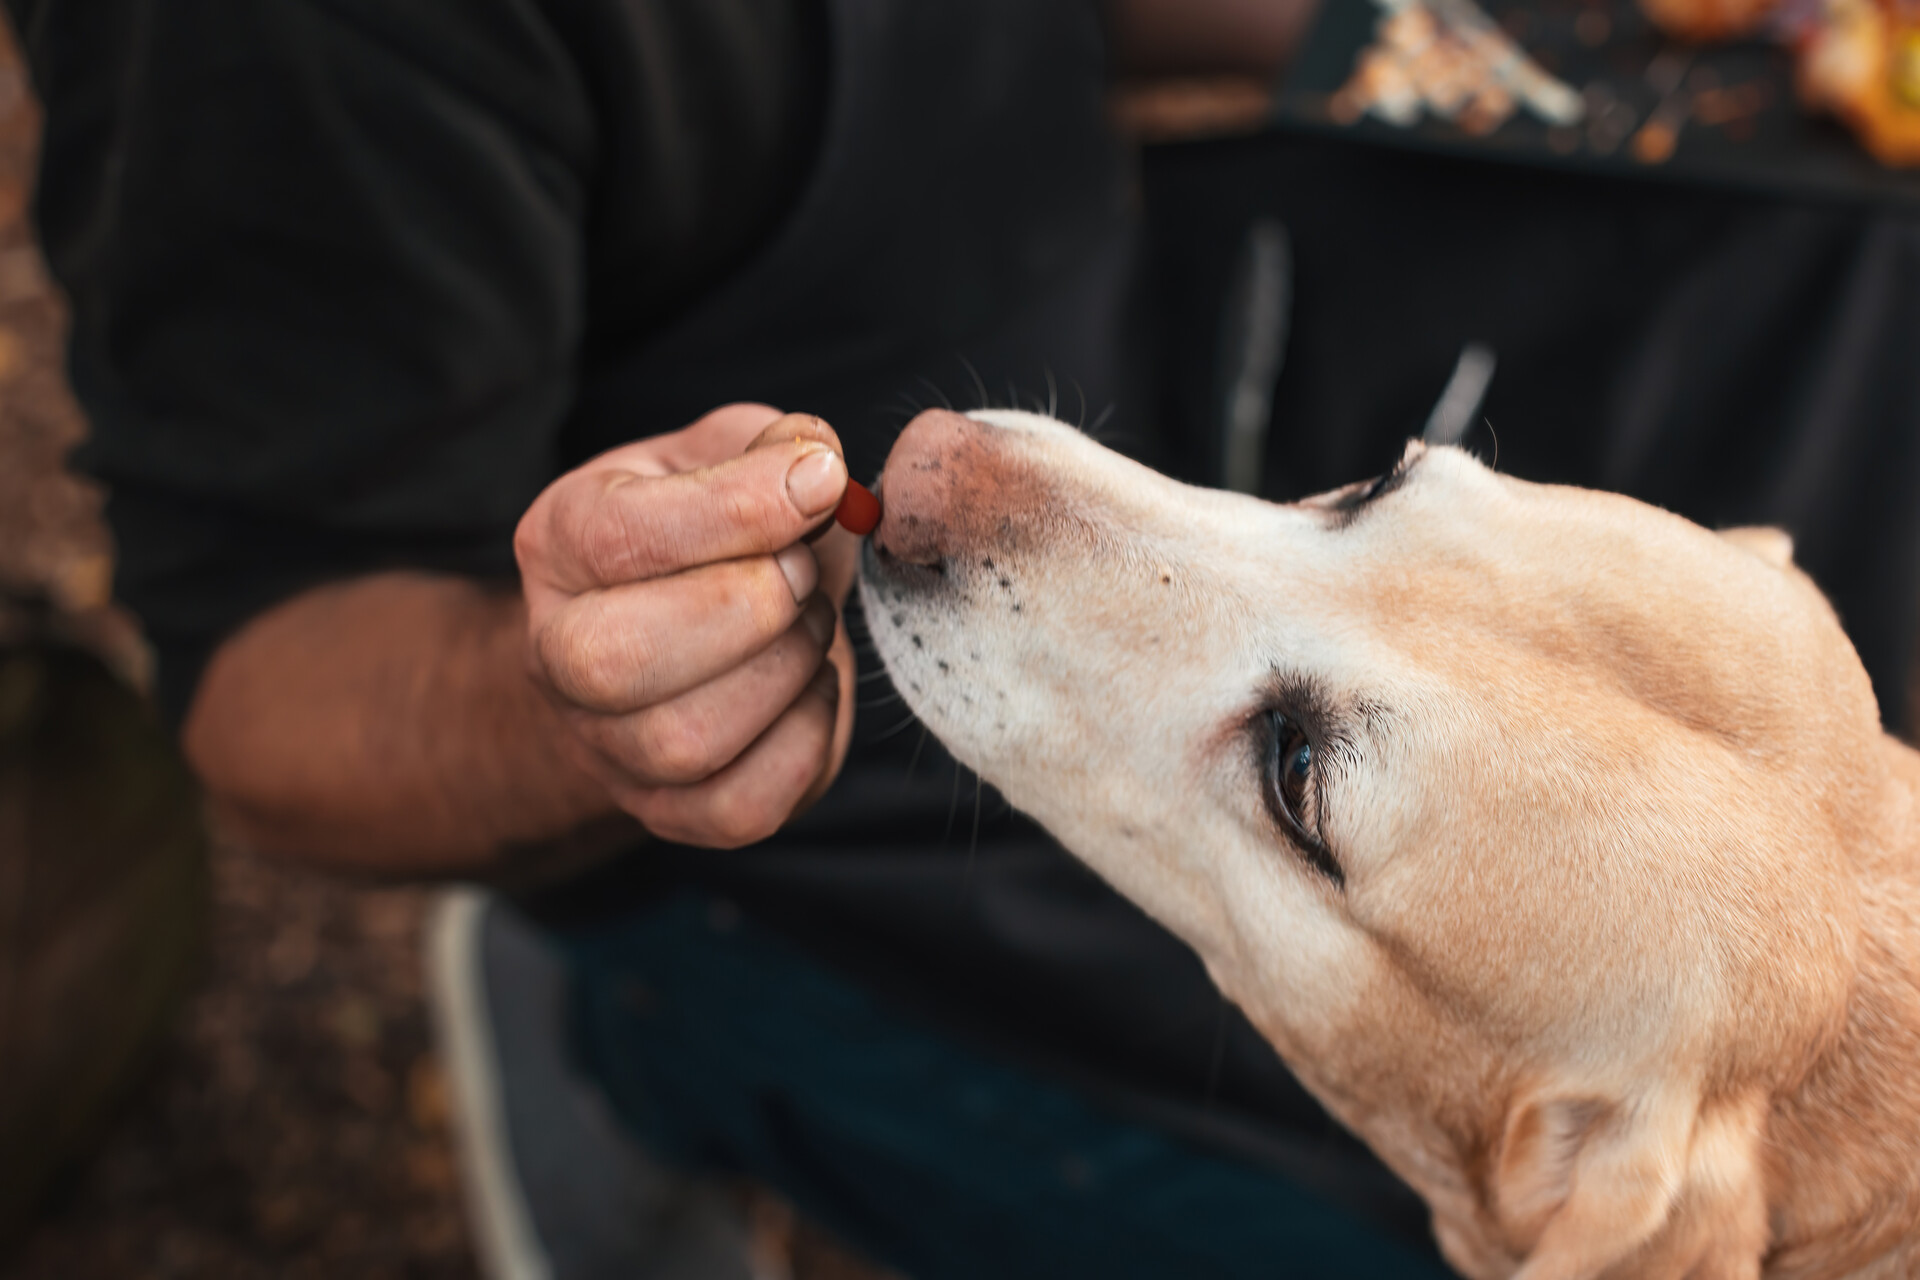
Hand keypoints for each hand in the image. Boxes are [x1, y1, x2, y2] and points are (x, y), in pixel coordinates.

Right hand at [514, 404, 859, 847]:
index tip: (818, 481)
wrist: (686, 627)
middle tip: (802, 573)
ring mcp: (604, 745)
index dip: (738, 509)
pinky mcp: (667, 812)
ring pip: (685, 743)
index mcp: (559, 541)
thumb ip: (771, 443)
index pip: (621, 536)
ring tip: (808, 625)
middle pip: (619, 660)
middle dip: (751, 609)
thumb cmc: (712, 532)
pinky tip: (810, 688)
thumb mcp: (727, 455)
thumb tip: (814, 465)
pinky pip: (741, 808)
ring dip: (787, 672)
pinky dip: (805, 743)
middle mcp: (557, 651)